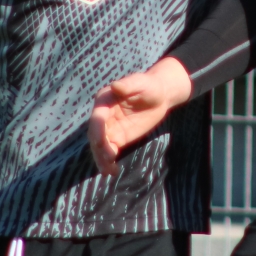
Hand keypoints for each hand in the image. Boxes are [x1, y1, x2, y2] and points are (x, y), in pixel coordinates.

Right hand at [88, 59, 193, 174]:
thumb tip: (115, 86)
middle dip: (100, 147)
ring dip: (101, 158)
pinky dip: (109, 162)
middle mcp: (103, 115)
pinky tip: (112, 171)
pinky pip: (109, 151)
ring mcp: (110, 128)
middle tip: (109, 157)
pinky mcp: (118, 138)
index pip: (98, 116)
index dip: (97, 128)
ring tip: (108, 171)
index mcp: (105, 100)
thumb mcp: (141, 83)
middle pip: (96, 133)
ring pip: (100, 145)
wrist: (160, 95)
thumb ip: (128, 85)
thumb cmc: (149, 86)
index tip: (99, 141)